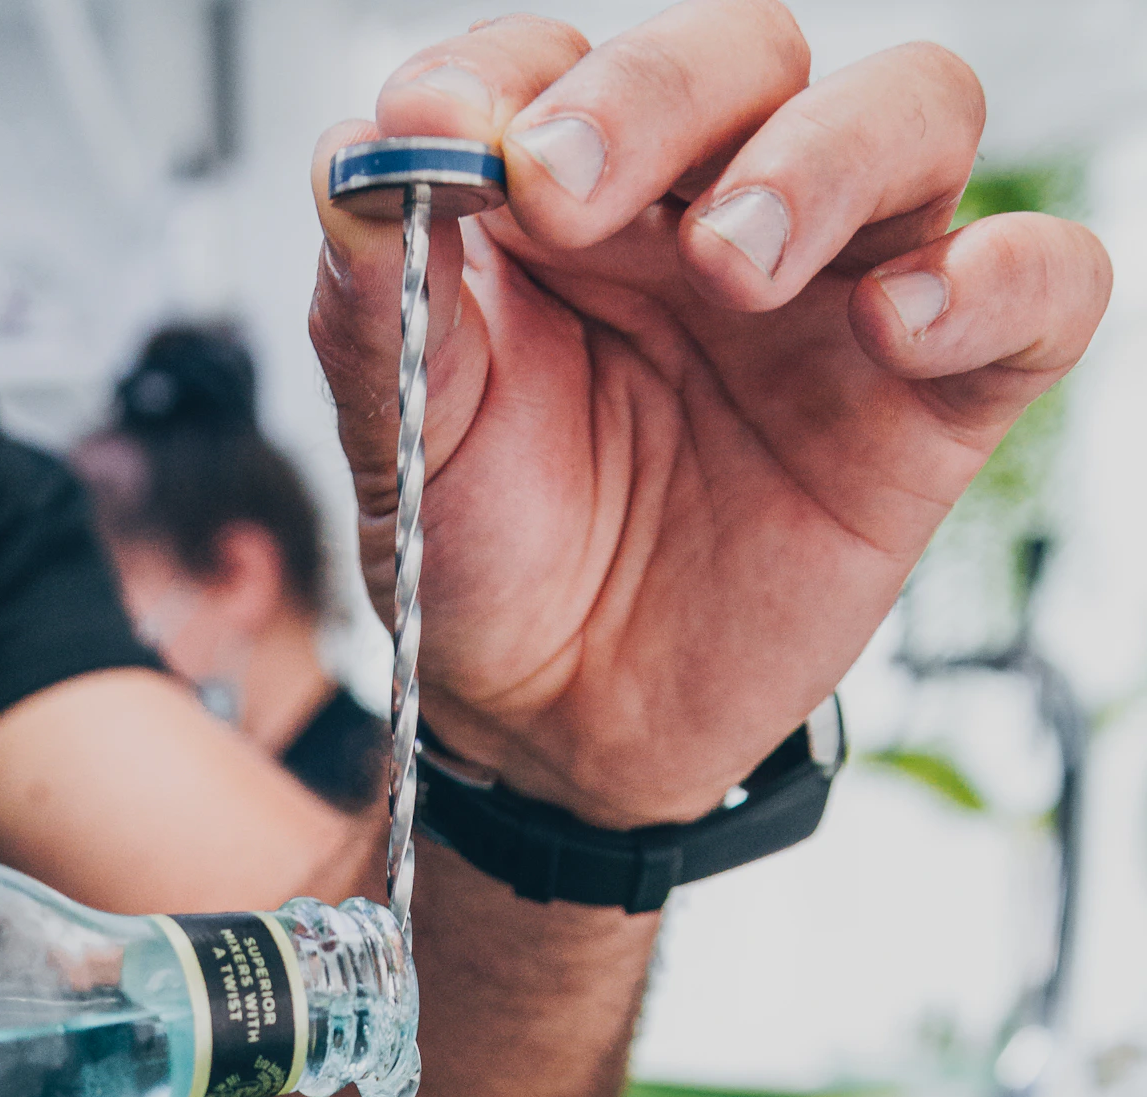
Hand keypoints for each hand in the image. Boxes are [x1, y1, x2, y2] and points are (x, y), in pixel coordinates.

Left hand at [312, 1, 1111, 825]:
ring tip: (733, 260)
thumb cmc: (489, 561)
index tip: (448, 140)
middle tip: (568, 186)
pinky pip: (1040, 287)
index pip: (567, 62)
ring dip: (826, 155)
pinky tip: (897, 324)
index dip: (516, 77)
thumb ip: (375, 299)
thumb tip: (356, 158)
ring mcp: (842, 292)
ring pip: (914, 113)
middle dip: (659, 93)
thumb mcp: (404, 435)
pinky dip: (997, 278)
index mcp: (580, 194)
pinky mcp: (934, 400)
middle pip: (750, 51)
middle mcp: (717, 209)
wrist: (553, 729)